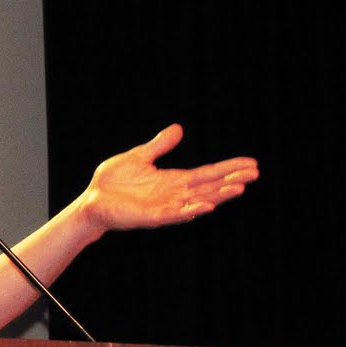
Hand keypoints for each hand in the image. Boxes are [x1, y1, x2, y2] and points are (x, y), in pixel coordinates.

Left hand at [82, 124, 258, 232]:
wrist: (90, 200)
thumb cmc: (111, 182)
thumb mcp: (138, 157)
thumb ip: (159, 146)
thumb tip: (179, 129)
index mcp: (173, 181)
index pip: (208, 174)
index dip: (229, 169)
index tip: (251, 163)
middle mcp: (174, 195)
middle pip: (210, 188)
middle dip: (231, 181)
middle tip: (255, 174)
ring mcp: (165, 207)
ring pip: (198, 202)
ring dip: (219, 196)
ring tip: (239, 188)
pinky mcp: (152, 217)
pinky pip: (176, 215)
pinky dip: (192, 211)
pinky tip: (207, 206)